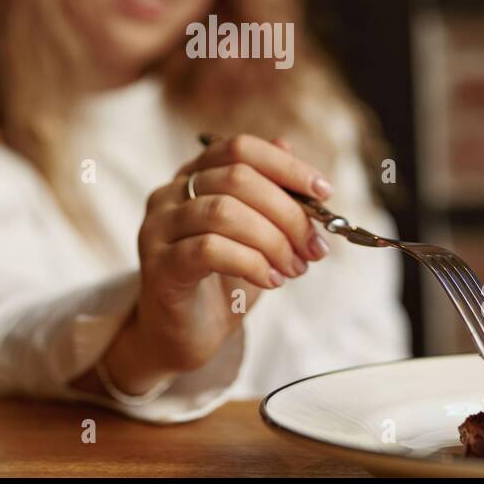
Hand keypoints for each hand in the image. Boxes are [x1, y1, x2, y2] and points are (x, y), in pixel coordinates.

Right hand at [104, 134, 334, 392]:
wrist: (184, 336)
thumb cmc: (222, 281)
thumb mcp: (256, 232)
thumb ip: (268, 192)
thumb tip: (289, 147)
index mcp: (194, 176)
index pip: (240, 148)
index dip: (286, 166)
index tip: (324, 192)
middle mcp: (169, 194)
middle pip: (237, 178)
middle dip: (288, 212)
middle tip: (315, 247)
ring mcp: (158, 228)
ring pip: (224, 212)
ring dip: (274, 241)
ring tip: (295, 268)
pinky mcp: (159, 266)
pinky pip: (209, 250)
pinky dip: (251, 263)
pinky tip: (270, 280)